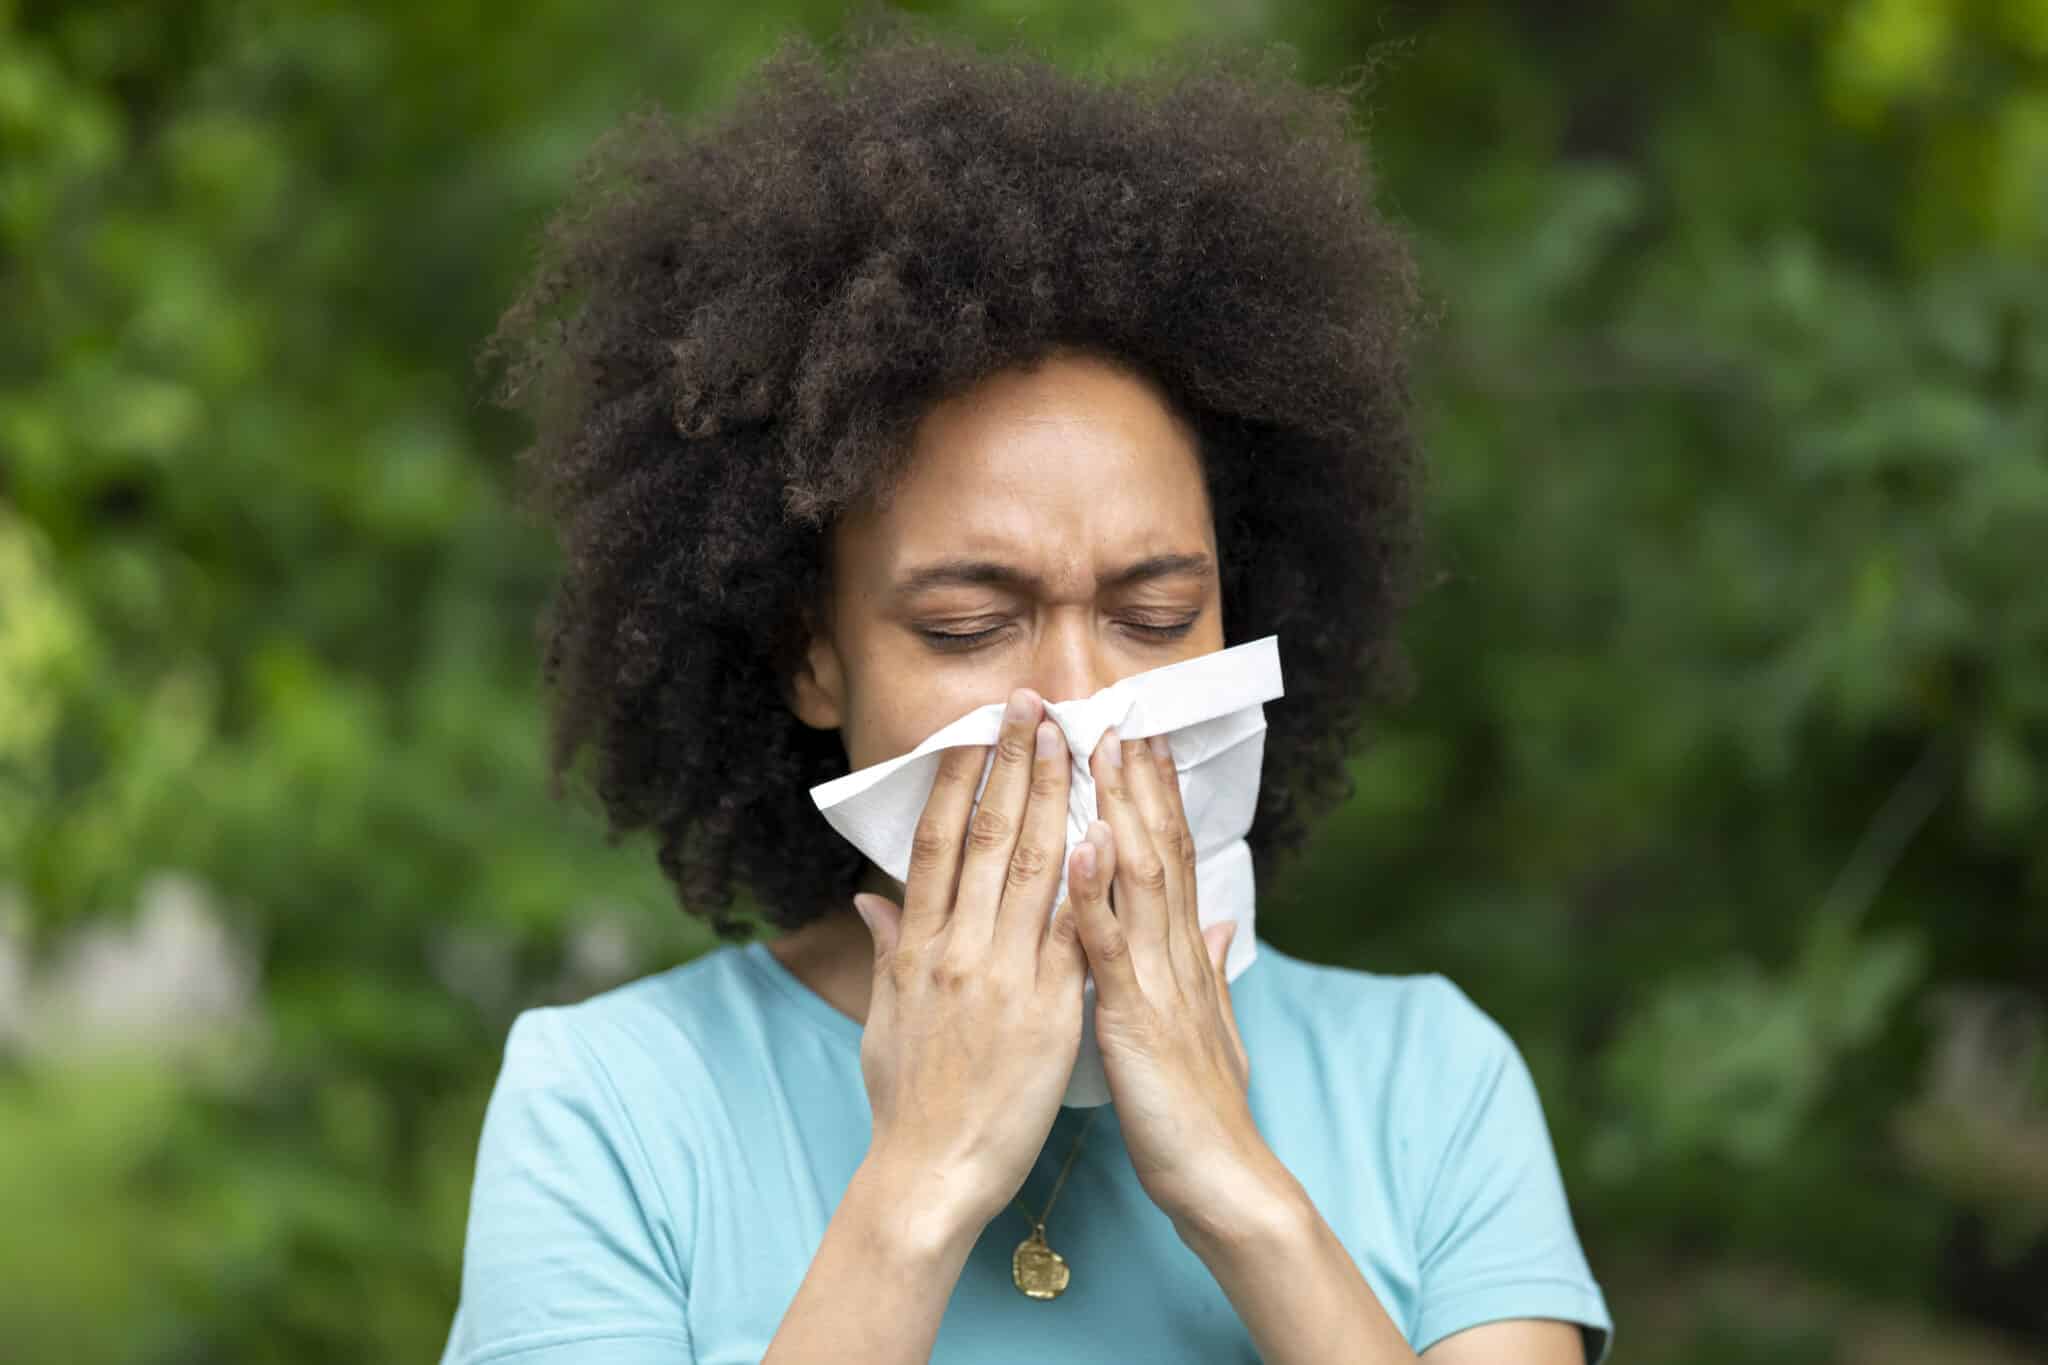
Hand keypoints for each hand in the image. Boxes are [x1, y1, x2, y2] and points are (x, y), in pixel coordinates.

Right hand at [848, 688, 1092, 1235]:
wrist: (929, 1175)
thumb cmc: (906, 1103)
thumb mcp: (882, 1018)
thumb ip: (886, 950)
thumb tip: (869, 897)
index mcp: (917, 946)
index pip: (936, 842)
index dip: (957, 779)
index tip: (975, 730)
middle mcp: (956, 948)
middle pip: (986, 836)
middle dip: (1012, 764)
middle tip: (1034, 704)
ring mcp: (1002, 975)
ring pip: (1030, 866)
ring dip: (1054, 796)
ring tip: (1072, 741)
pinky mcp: (1048, 1009)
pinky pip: (1073, 931)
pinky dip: (1089, 879)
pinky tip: (1106, 831)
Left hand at [1063, 727, 1262, 1232]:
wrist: (1222, 1181)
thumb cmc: (1202, 1111)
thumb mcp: (1207, 1028)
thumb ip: (1209, 968)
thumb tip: (1220, 923)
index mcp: (1182, 955)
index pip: (1170, 857)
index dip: (1155, 797)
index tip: (1139, 738)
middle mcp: (1176, 954)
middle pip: (1159, 849)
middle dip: (1139, 781)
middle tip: (1120, 711)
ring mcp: (1158, 980)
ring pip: (1140, 879)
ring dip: (1121, 811)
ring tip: (1103, 750)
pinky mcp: (1135, 1017)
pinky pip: (1110, 947)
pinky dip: (1094, 895)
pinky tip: (1081, 847)